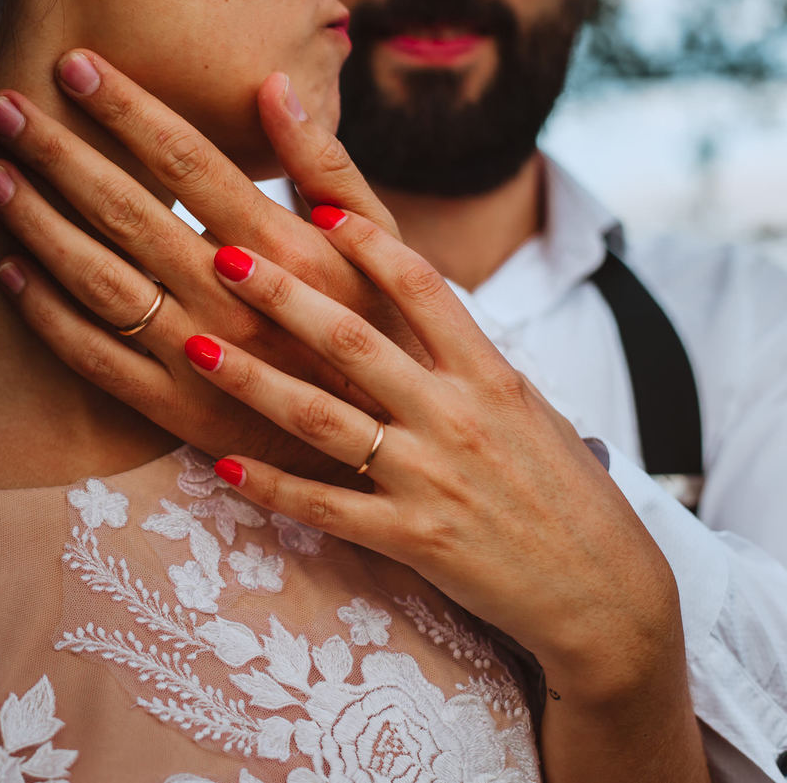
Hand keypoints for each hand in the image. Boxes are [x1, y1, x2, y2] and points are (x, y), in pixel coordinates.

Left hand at [0, 49, 426, 480]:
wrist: (386, 446)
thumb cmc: (386, 332)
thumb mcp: (382, 243)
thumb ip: (327, 167)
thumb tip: (274, 86)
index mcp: (285, 248)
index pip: (189, 161)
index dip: (129, 110)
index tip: (77, 67)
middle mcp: (234, 300)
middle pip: (129, 213)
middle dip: (60, 155)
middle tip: (4, 109)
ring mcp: (200, 360)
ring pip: (100, 283)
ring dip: (40, 227)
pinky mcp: (176, 411)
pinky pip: (97, 359)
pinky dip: (47, 317)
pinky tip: (10, 274)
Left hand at [181, 213, 706, 781]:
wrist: (606, 592)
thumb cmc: (562, 491)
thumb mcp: (525, 408)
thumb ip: (464, 360)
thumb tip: (409, 306)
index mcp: (490, 375)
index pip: (424, 289)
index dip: (368, 245)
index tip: (317, 207)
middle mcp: (457, 417)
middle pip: (353, 343)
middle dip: (283, 295)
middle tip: (224, 256)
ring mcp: (431, 479)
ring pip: (322, 419)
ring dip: (251, 380)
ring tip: (193, 346)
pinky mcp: (413, 541)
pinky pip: (325, 508)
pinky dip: (270, 487)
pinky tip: (220, 464)